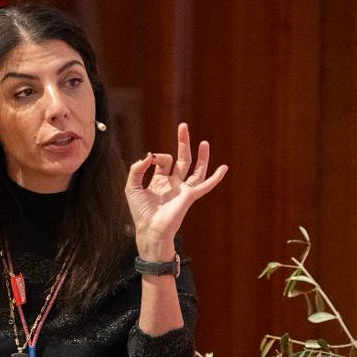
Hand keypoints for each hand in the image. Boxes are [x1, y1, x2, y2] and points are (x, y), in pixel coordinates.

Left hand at [126, 122, 227, 260]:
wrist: (150, 230)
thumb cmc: (140, 213)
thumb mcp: (132, 186)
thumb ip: (137, 168)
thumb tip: (149, 155)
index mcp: (160, 181)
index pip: (163, 160)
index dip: (156, 156)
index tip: (149, 160)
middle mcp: (174, 184)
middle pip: (182, 159)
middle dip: (183, 142)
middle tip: (183, 126)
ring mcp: (183, 190)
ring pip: (196, 170)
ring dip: (201, 156)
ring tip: (204, 142)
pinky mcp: (189, 196)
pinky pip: (205, 185)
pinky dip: (216, 178)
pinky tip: (224, 168)